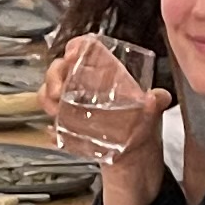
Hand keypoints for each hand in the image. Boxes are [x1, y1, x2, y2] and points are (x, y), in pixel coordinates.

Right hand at [46, 35, 163, 169]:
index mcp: (107, 72)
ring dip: (47, 95)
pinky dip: (50, 122)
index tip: (71, 54)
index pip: (88, 49)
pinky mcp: (69, 122)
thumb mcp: (152, 113)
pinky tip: (53, 128)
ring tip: (54, 108)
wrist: (134, 158)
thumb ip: (157, 103)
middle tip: (58, 91)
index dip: (76, 46)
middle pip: (62, 66)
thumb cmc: (142, 127)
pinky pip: (52, 115)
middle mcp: (87, 83)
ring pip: (51, 88)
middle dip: (54, 74)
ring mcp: (75, 102)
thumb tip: (157, 98)